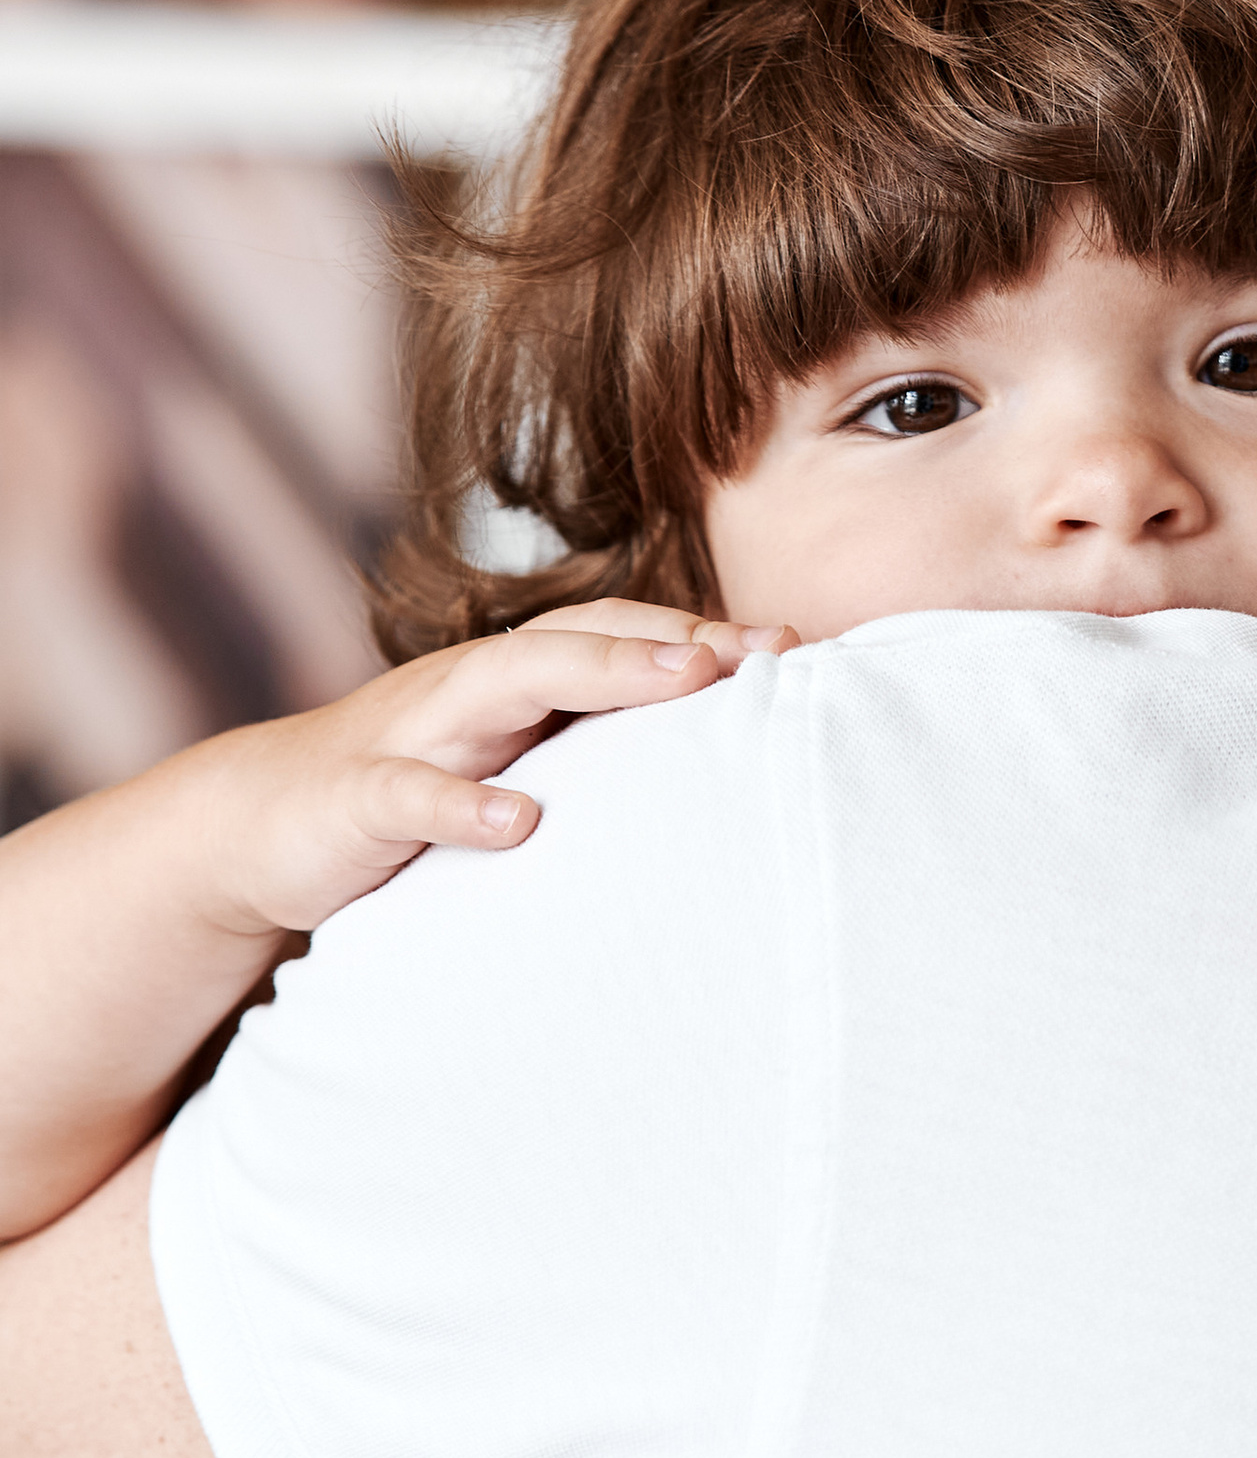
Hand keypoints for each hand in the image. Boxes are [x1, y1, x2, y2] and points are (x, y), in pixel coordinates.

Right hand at [186, 602, 797, 943]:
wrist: (258, 826)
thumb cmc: (413, 792)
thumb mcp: (507, 767)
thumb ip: (590, 755)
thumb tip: (713, 767)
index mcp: (513, 682)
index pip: (617, 635)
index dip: (701, 632)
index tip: (796, 645)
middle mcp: (471, 689)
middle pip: (578, 639)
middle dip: (670, 636)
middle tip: (761, 650)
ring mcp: (411, 736)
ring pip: (507, 682)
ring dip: (600, 676)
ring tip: (684, 679)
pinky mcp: (355, 798)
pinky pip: (410, 794)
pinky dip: (463, 805)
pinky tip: (519, 824)